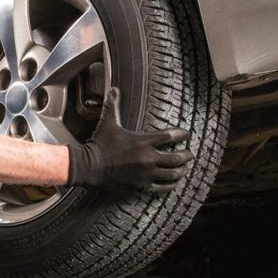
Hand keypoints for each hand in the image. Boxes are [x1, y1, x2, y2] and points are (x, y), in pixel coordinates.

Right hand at [67, 88, 193, 192]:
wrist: (88, 167)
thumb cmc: (98, 145)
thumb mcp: (107, 123)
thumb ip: (113, 106)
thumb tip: (114, 89)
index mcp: (142, 141)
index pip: (171, 136)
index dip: (182, 134)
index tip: (186, 134)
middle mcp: (148, 158)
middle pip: (177, 158)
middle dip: (187, 155)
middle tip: (189, 153)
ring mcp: (145, 174)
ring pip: (173, 174)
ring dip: (182, 171)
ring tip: (184, 168)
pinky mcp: (141, 186)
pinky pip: (163, 187)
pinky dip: (171, 185)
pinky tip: (173, 182)